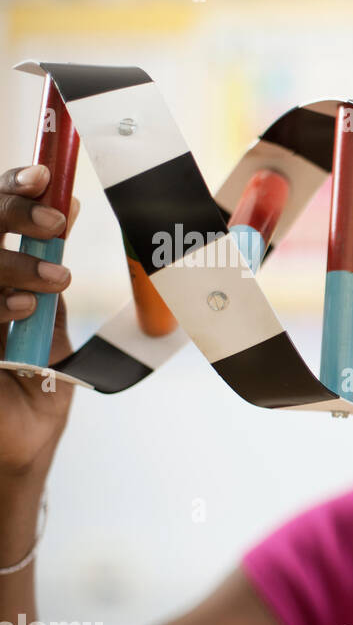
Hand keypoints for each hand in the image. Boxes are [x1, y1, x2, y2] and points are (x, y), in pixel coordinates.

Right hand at [0, 164, 78, 476]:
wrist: (19, 449)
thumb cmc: (32, 388)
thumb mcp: (48, 323)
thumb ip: (47, 271)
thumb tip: (68, 207)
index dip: (13, 189)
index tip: (44, 176)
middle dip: (12, 216)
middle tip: (54, 225)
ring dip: (13, 267)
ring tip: (52, 281)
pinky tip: (22, 311)